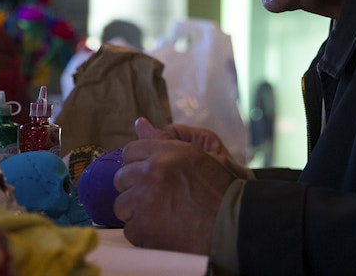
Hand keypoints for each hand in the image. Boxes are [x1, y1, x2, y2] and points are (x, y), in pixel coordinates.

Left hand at [113, 117, 238, 254]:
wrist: (234, 226)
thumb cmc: (221, 190)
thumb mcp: (198, 155)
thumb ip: (166, 140)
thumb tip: (139, 123)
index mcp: (167, 152)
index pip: (130, 152)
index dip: (139, 165)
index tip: (150, 177)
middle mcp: (153, 172)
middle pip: (121, 178)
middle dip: (135, 188)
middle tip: (158, 198)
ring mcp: (145, 201)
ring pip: (121, 205)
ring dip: (137, 211)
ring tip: (162, 216)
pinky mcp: (143, 228)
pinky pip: (129, 229)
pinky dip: (143, 233)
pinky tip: (163, 230)